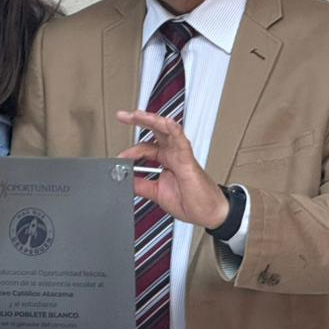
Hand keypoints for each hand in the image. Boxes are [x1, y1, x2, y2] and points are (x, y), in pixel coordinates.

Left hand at [116, 110, 227, 228]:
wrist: (209, 213)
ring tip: (137, 115)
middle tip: (122, 115)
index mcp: (166, 160)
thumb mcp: (157, 193)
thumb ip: (141, 185)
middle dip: (138, 121)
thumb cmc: (191, 202)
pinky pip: (181, 141)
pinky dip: (173, 130)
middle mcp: (173, 154)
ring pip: (166, 130)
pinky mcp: (188, 160)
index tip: (119, 159)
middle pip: (154, 131)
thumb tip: (125, 180)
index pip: (145, 148)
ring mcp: (181, 155)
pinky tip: (166, 122)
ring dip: (151, 120)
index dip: (130, 152)